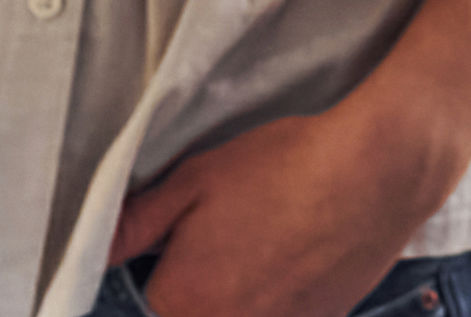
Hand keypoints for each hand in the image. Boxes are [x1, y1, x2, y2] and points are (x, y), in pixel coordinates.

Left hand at [111, 87, 468, 316]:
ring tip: (272, 243)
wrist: (375, 172)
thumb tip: (96, 250)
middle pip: (196, 312)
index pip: (153, 299)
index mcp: (181, 300)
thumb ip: (136, 224)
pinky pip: (282, 314)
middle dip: (208, 281)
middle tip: (240, 234)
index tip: (192, 236)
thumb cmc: (286, 168)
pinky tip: (300, 255)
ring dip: (246, 292)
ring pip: (241, 311)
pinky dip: (283, 296)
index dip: (170, 263)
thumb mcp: (196, 179)